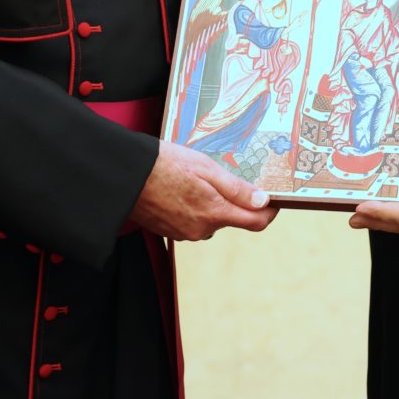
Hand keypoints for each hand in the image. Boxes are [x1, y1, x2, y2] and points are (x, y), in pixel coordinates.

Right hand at [130, 141, 277, 240]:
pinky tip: (181, 189)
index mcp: (215, 213)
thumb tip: (263, 201)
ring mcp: (184, 233)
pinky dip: (193, 208)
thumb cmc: (165, 165)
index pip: (255, 222)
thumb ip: (236, 188)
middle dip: (234, 201)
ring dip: (211, 204)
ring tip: (196, 179)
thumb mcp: (206, 168)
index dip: (269, 210)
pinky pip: (192, 222)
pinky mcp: (170, 232)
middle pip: (232, 219)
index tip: (273, 199)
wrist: (125, 175)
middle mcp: (201, 229)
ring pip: (211, 220)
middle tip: (224, 175)